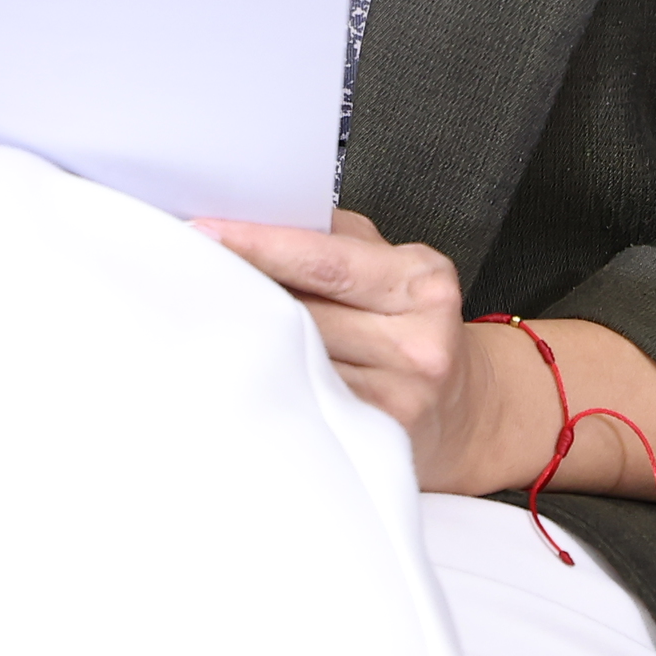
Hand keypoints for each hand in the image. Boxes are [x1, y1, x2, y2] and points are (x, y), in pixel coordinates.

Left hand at [199, 209, 539, 495]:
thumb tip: (252, 215)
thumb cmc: (413, 329)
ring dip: (245, 342)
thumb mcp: (392, 267)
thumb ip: (334, 238)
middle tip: (181, 276)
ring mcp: (403, 395)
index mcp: (420, 280)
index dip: (257, 244)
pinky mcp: (381, 440)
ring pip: (296, 361)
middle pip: (302, 312)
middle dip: (239, 292)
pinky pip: (307, 405)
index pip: (324, 258)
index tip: (202, 233)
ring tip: (201, 322)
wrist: (473, 414)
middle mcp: (420, 338)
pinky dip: (270, 386)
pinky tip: (239, 374)